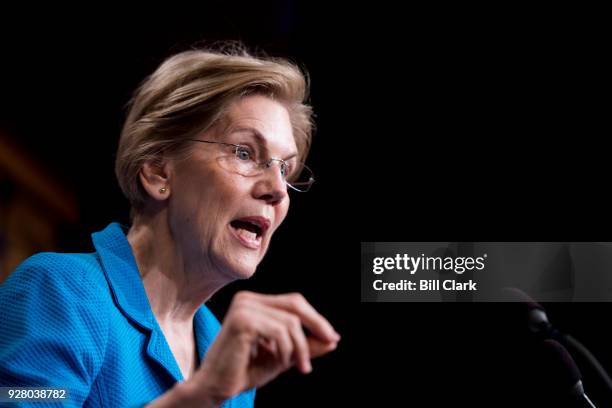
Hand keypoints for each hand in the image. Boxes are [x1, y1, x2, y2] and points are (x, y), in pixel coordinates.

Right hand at [186, 291, 339, 403]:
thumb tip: (332, 340)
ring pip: (290, 322)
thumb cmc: (244, 372)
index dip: (316, 319)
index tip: (331, 338)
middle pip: (295, 304)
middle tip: (330, 344)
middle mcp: (246, 299)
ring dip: (299, 348)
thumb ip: (305, 346)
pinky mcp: (242, 321)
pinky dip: (286, 351)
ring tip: (295, 365)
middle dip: (316, 325)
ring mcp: (243, 308)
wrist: (214, 388)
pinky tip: (279, 363)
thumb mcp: (282, 356)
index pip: (294, 302)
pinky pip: (279, 332)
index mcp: (253, 302)